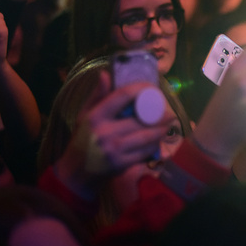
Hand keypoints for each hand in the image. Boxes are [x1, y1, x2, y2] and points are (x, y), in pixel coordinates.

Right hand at [54, 72, 174, 199]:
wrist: (76, 171)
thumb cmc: (82, 138)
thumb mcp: (85, 115)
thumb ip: (97, 95)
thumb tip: (105, 74)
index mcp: (96, 116)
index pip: (123, 95)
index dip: (141, 89)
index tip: (153, 88)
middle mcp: (105, 132)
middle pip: (140, 119)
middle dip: (159, 114)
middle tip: (168, 111)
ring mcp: (114, 150)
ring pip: (146, 136)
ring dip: (161, 130)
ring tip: (167, 124)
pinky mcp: (122, 164)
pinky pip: (145, 152)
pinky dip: (154, 145)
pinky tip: (157, 140)